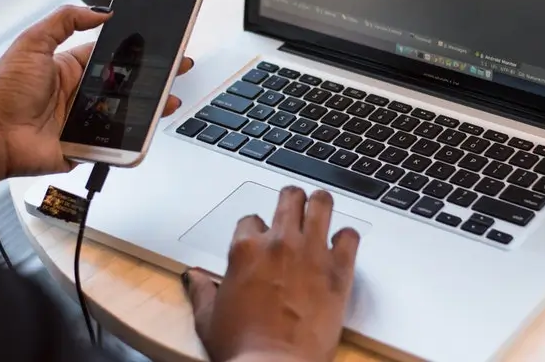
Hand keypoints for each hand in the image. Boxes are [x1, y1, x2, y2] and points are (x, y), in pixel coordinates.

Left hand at [0, 5, 193, 177]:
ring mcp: (84, 120)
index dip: (135, 48)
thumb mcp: (31, 42)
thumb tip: (99, 11)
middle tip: (178, 66)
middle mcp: (79, 92)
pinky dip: (134, 135)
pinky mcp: (86, 145)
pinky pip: (116, 140)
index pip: (111, 54)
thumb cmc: (3, 92)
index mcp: (69, 67)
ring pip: (127, 111)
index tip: (157, 40)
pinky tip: (150, 125)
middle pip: (126, 82)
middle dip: (153, 75)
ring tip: (171, 97)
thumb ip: (64, 20)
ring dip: (151, 104)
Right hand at [183, 188, 360, 361]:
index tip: (260, 238)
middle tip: (294, 207)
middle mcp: (279, 243)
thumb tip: (194, 278)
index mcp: (245, 250)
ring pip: (321, 204)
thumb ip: (202, 291)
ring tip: (320, 208)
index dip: (256, 229)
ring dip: (320, 204)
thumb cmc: (242, 347)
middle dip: (291, 200)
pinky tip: (342, 244)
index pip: (251, 219)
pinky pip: (350, 236)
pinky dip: (347, 237)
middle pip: (289, 198)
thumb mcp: (209, 318)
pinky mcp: (338, 271)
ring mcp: (311, 253)